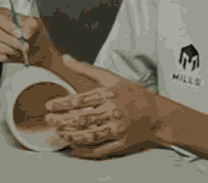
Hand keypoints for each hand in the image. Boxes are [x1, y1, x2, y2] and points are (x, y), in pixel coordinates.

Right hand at [0, 7, 53, 64]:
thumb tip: (24, 33)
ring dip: (7, 49)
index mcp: (3, 15)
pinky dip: (0, 57)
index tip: (19, 34)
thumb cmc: (34, 33)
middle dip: (9, 40)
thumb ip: (31, 26)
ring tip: (18, 51)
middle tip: (21, 45)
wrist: (38, 49)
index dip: (8, 26)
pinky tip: (8, 56)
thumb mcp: (37, 25)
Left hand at [43, 55, 166, 157]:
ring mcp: (118, 130)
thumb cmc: (133, 94)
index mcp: (108, 95)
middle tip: (48, 120)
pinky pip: (100, 149)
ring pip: (89, 136)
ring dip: (70, 136)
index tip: (48, 105)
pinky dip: (85, 150)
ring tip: (58, 133)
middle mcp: (113, 112)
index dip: (61, 104)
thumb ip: (86, 69)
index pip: (80, 100)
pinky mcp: (122, 144)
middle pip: (82, 119)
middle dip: (62, 120)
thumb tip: (65, 58)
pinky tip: (73, 147)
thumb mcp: (112, 78)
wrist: (159, 114)